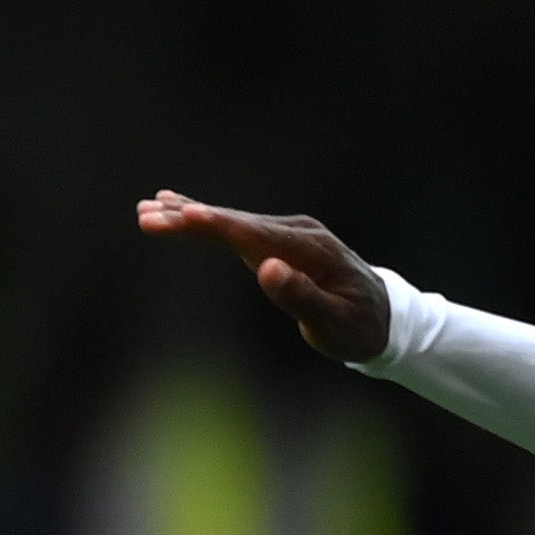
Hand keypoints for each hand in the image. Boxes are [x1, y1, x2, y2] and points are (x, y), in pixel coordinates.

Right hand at [137, 192, 392, 363]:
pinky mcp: (284, 238)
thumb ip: (303, 298)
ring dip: (191, 214)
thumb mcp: (335, 326)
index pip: (253, 235)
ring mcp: (292, 233)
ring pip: (234, 222)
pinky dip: (208, 218)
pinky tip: (178, 205)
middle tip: (146, 215)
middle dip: (190, 218)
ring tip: (148, 208)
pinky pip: (239, 226)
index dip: (215, 226)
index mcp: (311, 252)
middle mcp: (300, 233)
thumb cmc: (360, 330)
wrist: (388, 320)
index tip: (180, 216)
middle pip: (236, 223)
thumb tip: (267, 268)